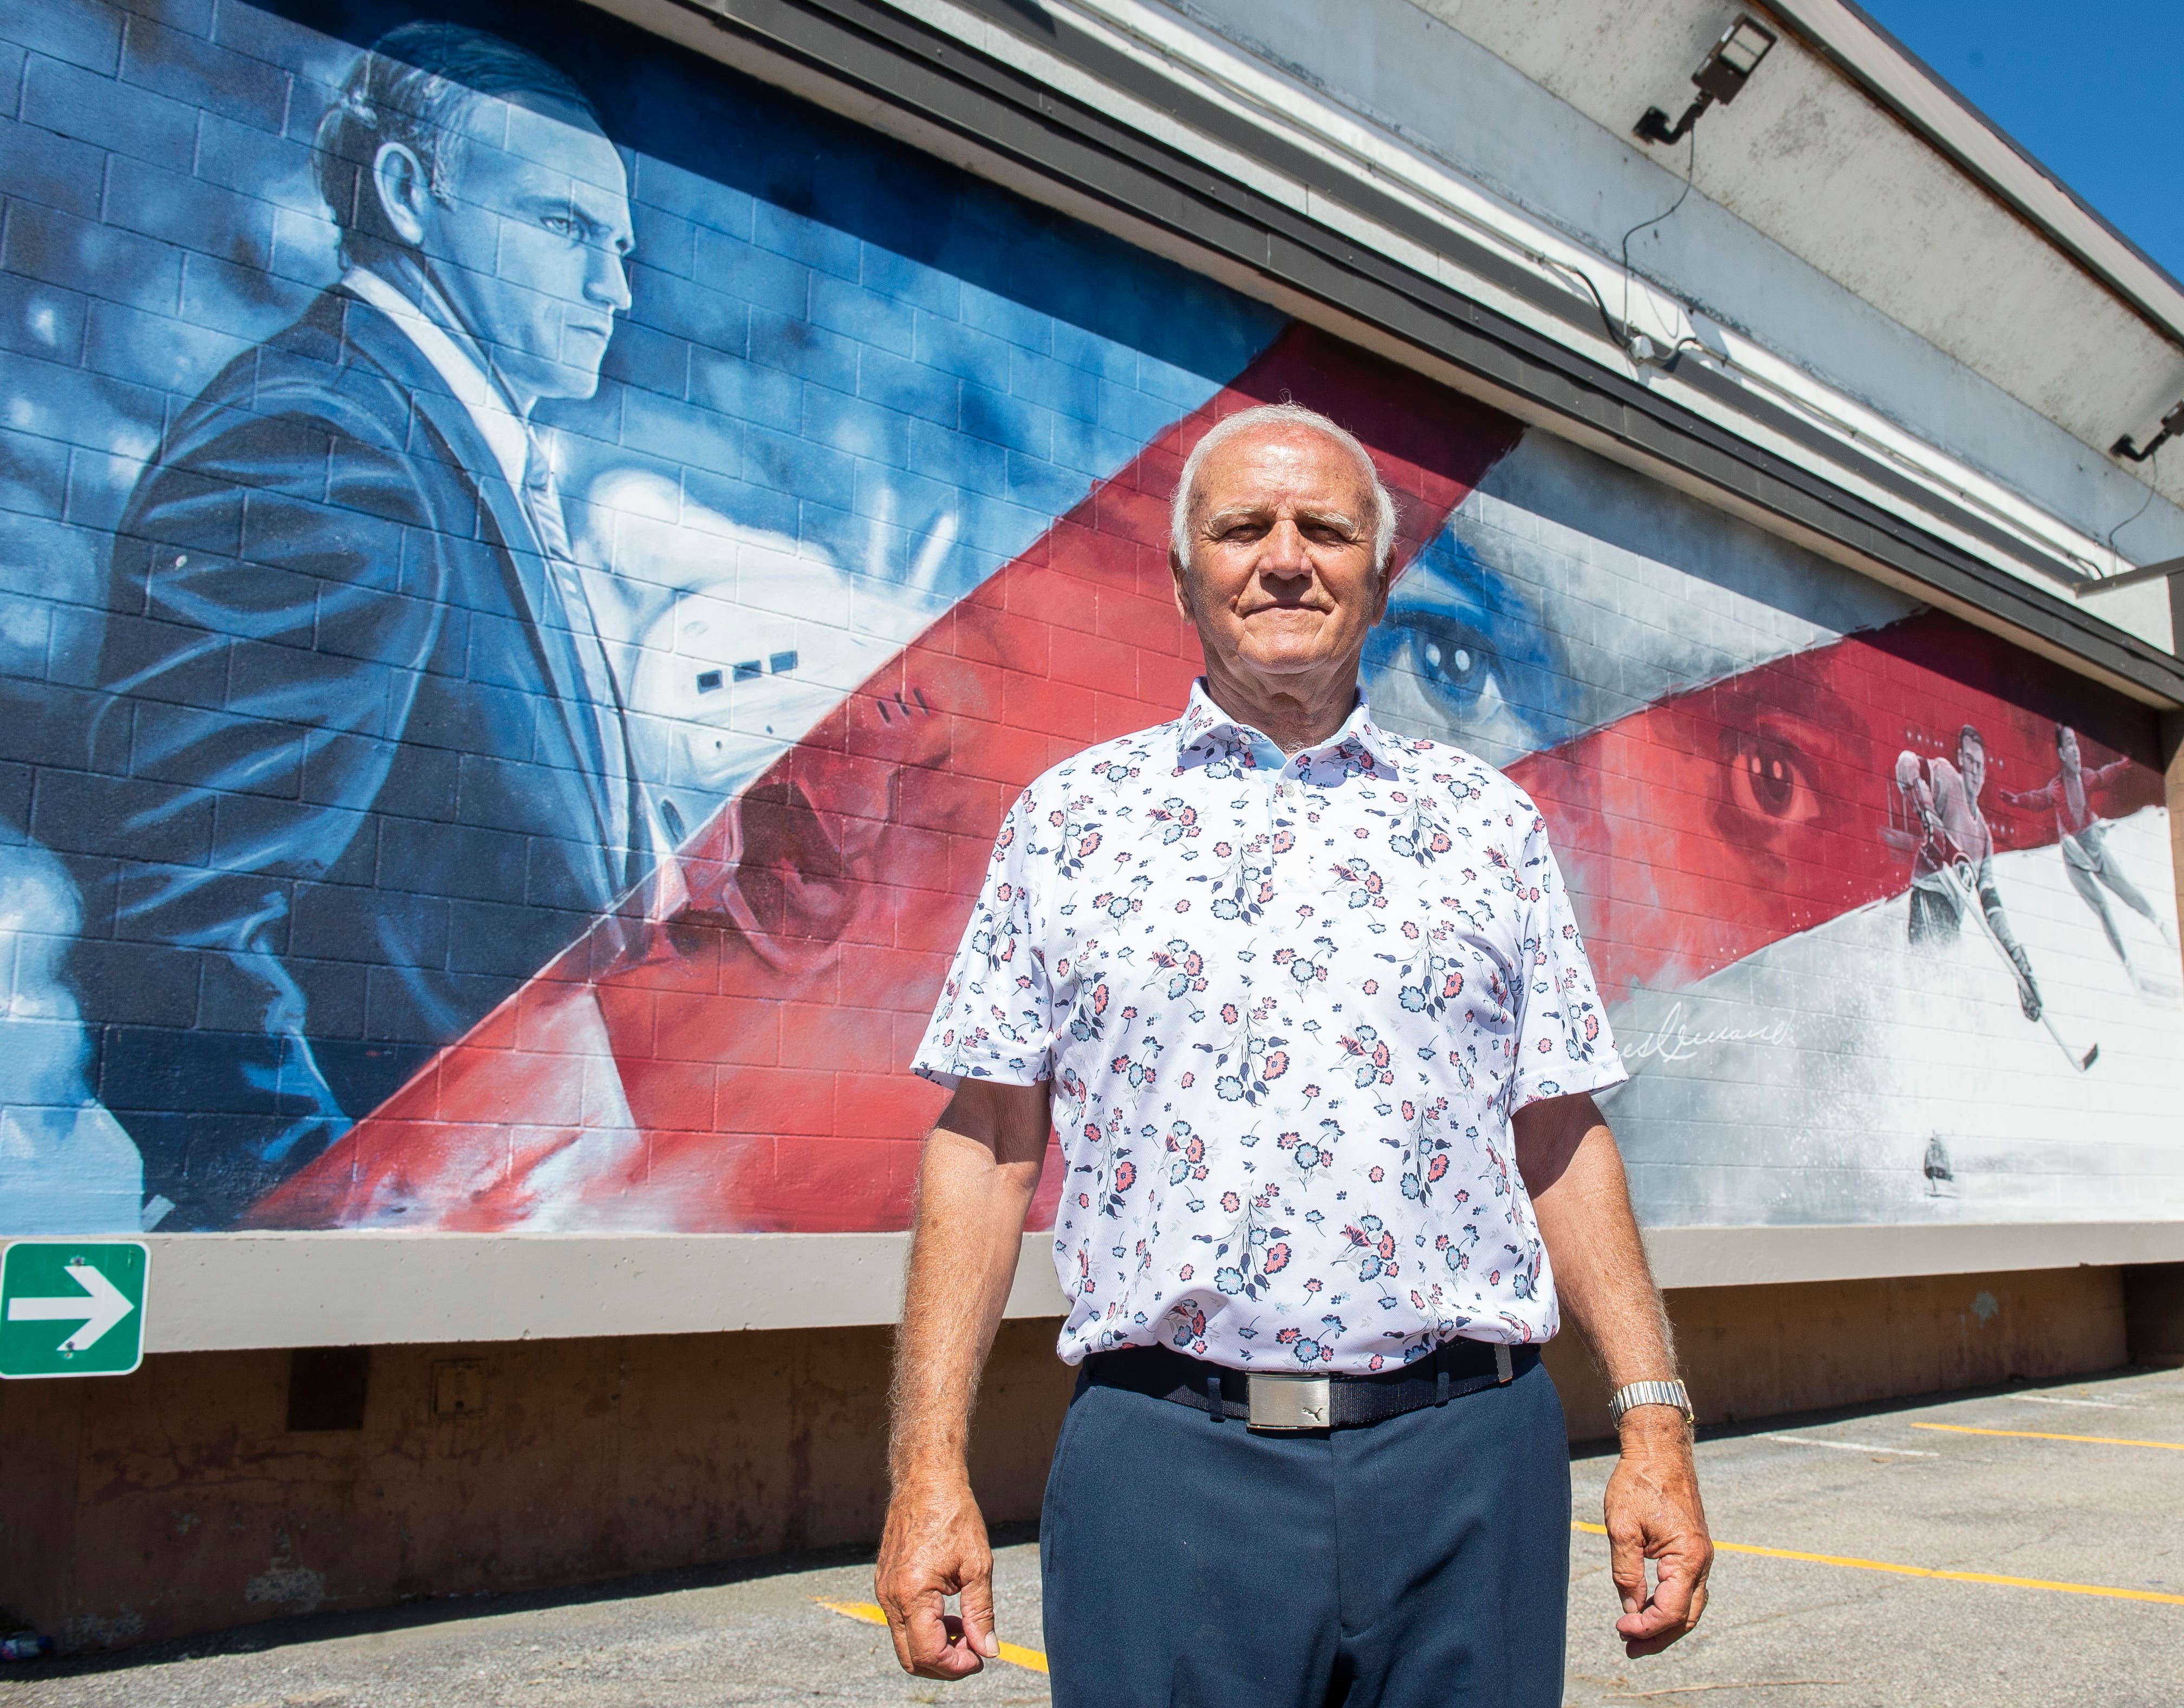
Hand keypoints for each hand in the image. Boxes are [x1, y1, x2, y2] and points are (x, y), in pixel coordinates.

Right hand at [875, 1473, 998, 1678]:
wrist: (926, 1479)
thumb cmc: (955, 1515)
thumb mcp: (978, 1565)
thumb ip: (980, 1612)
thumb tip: (988, 1650)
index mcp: (913, 1593)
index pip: (929, 1654)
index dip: (956, 1666)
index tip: (980, 1658)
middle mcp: (890, 1596)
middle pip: (910, 1658)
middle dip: (944, 1664)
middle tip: (973, 1649)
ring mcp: (883, 1590)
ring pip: (904, 1641)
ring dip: (934, 1646)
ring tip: (964, 1626)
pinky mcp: (884, 1582)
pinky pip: (900, 1621)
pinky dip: (923, 1628)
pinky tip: (947, 1611)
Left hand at [1604, 1409, 1711, 1656]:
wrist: (1659, 1449)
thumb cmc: (1638, 1482)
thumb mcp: (1622, 1528)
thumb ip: (1626, 1572)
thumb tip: (1630, 1610)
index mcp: (1687, 1557)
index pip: (1671, 1610)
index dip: (1646, 1627)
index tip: (1620, 1631)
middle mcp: (1701, 1561)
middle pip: (1685, 1616)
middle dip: (1658, 1636)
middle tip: (1629, 1649)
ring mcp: (1699, 1556)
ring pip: (1688, 1605)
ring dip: (1663, 1623)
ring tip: (1635, 1637)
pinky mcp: (1692, 1549)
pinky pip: (1685, 1588)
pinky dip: (1668, 1604)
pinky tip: (1646, 1608)